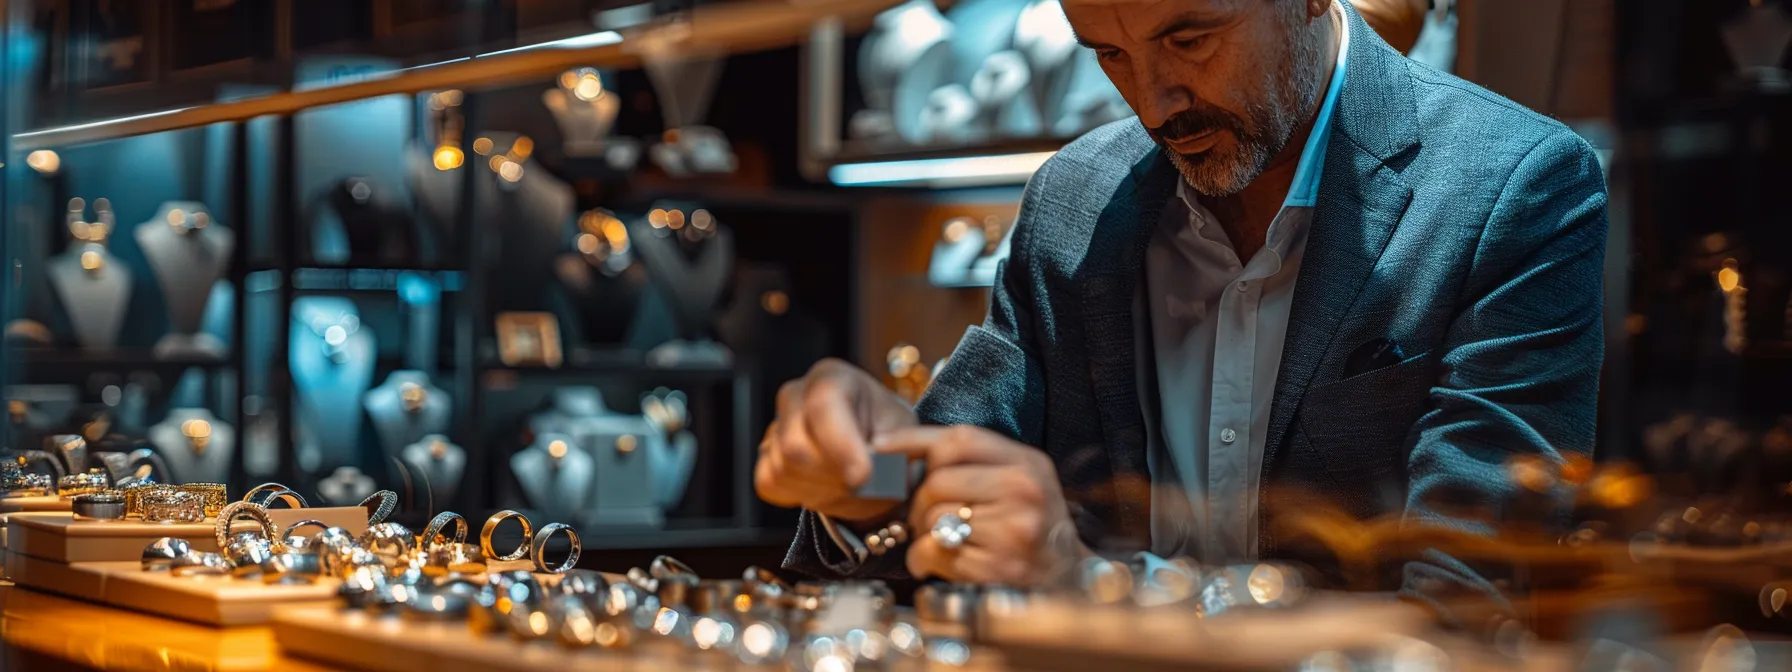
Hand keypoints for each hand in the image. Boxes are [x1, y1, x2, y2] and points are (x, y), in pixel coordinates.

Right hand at [755, 359, 917, 521]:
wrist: (875, 447)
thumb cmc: (889, 435)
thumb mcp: (905, 436)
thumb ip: (896, 452)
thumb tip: (886, 474)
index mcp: (832, 377)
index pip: (823, 405)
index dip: (841, 445)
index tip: (863, 477)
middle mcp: (795, 394)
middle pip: (796, 446)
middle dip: (832, 476)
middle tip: (862, 485)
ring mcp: (775, 424)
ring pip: (784, 469)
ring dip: (821, 489)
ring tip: (849, 485)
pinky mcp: (764, 454)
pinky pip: (770, 483)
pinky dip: (800, 495)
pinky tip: (826, 486)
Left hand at [876, 425, 1088, 585]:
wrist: (1067, 579)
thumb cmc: (1030, 524)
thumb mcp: (1016, 478)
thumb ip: (970, 460)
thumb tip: (890, 445)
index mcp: (1027, 463)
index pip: (959, 439)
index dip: (912, 442)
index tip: (883, 449)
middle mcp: (1024, 492)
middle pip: (937, 481)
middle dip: (918, 501)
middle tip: (924, 516)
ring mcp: (1012, 532)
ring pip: (932, 518)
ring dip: (922, 532)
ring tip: (939, 540)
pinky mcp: (996, 569)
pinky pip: (933, 552)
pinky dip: (922, 559)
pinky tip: (936, 562)